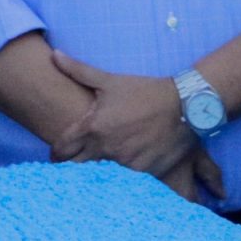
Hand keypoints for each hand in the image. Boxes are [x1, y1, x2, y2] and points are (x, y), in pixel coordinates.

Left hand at [50, 50, 225, 201]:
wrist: (185, 106)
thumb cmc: (145, 91)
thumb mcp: (110, 81)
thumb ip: (79, 71)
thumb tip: (54, 56)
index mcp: (92, 126)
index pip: (62, 148)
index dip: (56, 153)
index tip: (57, 156)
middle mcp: (105, 147)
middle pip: (76, 168)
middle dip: (72, 167)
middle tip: (72, 168)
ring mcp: (124, 163)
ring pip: (99, 177)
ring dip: (96, 175)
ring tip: (94, 174)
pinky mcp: (143, 173)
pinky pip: (124, 184)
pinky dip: (119, 182)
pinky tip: (117, 180)